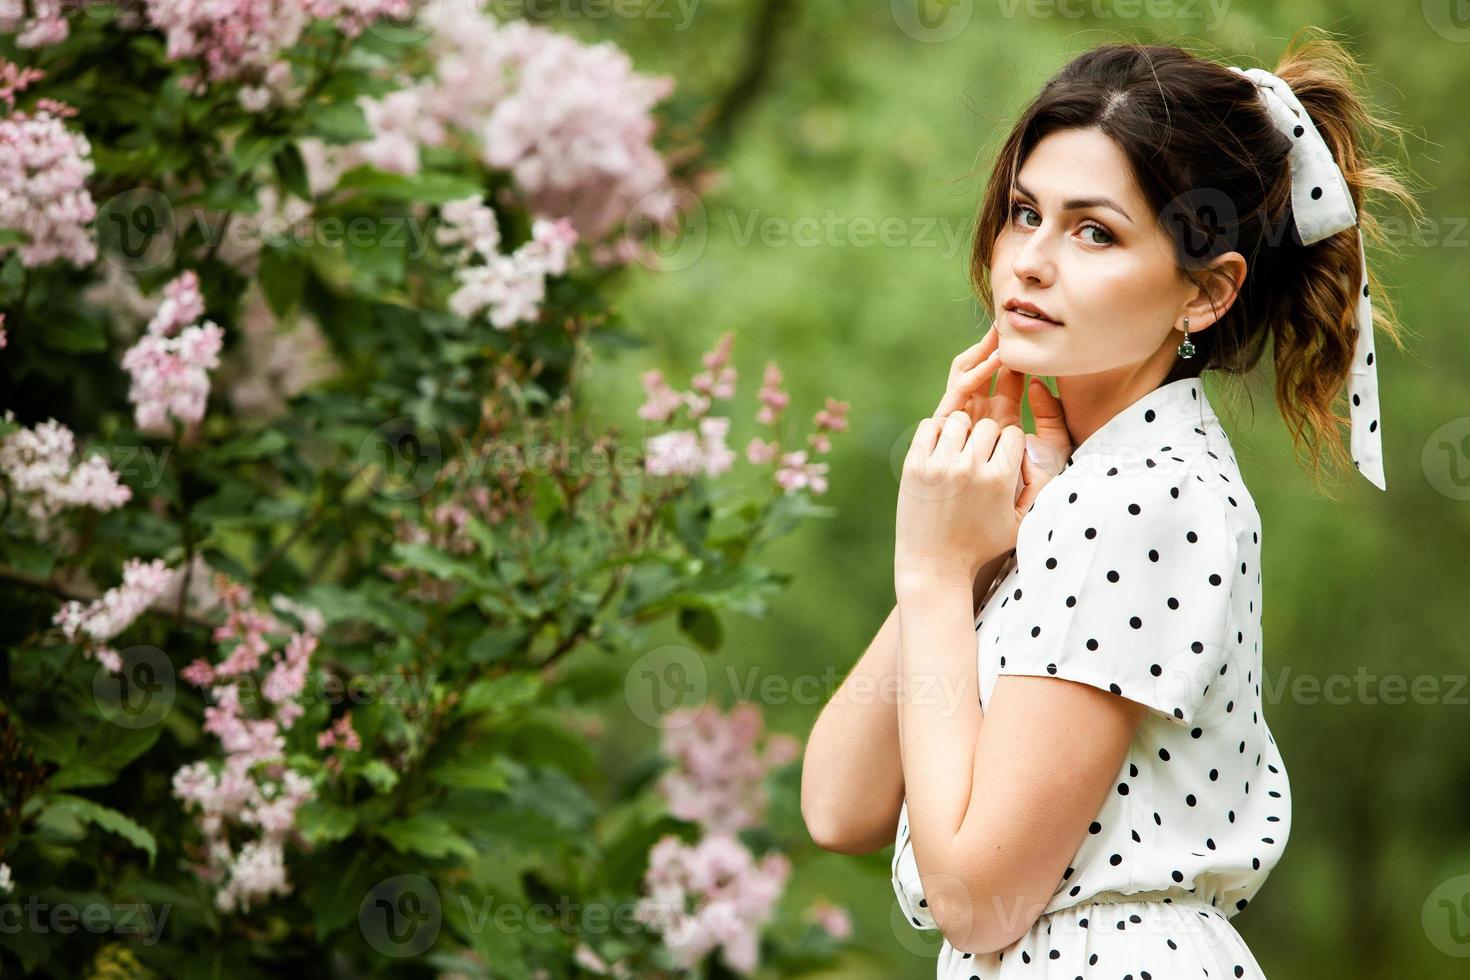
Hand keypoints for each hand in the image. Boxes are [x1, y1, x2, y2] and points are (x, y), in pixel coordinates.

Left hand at [895, 412, 1027, 592]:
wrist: (935, 564)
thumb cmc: (980, 546)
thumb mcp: (1021, 524)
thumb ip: (1037, 487)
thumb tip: (1035, 450)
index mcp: (999, 480)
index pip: (1013, 434)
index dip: (1010, 444)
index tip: (1001, 457)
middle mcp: (970, 469)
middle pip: (987, 425)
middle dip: (987, 438)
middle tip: (980, 455)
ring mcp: (939, 466)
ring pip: (958, 420)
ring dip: (962, 431)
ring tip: (960, 450)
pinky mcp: (914, 466)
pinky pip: (929, 427)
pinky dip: (936, 432)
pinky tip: (941, 448)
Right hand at [932, 325, 1072, 502]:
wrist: (980, 539)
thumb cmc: (1017, 505)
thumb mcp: (1047, 457)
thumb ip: (1053, 422)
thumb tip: (1037, 387)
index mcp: (996, 426)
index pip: (1002, 382)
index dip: (1013, 356)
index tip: (1027, 332)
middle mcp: (974, 424)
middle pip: (978, 374)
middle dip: (991, 347)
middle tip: (1007, 321)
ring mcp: (956, 428)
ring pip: (963, 379)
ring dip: (980, 355)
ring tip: (999, 334)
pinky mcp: (942, 434)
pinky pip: (955, 397)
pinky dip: (971, 376)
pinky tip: (990, 362)